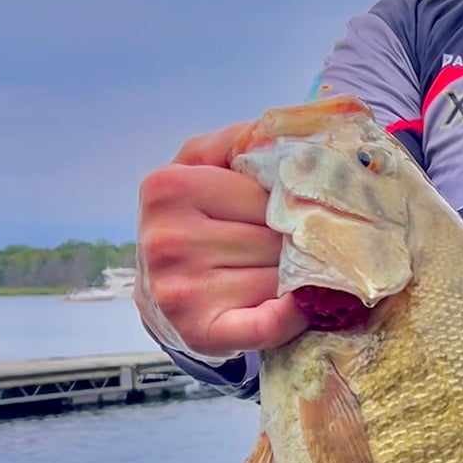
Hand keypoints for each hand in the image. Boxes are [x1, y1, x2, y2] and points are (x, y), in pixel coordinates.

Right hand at [135, 124, 306, 357]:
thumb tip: (287, 130)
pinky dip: (293, 316)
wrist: (162, 297)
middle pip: (276, 235)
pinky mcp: (200, 332)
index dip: (290, 204)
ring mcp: (181, 289)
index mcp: (169, 187)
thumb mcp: (200, 167)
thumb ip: (238, 141)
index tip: (294, 213)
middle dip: (295, 241)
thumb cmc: (193, 224)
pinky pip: (269, 323)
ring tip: (288, 275)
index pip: (266, 191)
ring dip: (298, 277)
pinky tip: (300, 306)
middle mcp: (168, 238)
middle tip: (295, 247)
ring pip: (281, 275)